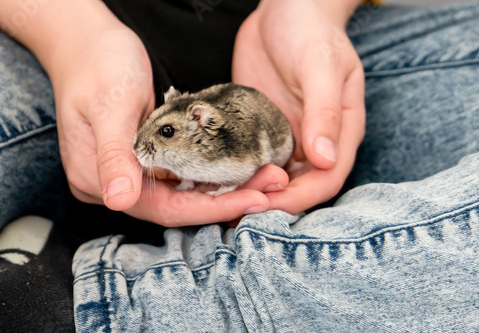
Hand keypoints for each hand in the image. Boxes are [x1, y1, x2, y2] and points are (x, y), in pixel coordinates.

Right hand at [46, 2, 285, 225]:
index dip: (210, 208)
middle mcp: (114, 184)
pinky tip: (241, 170)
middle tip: (271, 187)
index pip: (163, 208)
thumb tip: (119, 200)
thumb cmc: (98, 66)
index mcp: (97, 179)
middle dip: (227, 199)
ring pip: (185, 193)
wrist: (90, 44)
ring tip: (265, 178)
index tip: (254, 200)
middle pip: (178, 205)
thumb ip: (114, 154)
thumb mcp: (109, 106)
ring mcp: (128, 173)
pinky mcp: (144, 161)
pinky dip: (212, 174)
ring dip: (225, 188)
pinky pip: (183, 176)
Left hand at [232, 0, 365, 213]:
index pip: (326, 179)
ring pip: (269, 176)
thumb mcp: (321, 66)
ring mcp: (285, 136)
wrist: (284, 8)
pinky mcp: (259, 128)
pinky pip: (248, 156)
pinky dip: (232, 170)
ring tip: (218, 203)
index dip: (300, 197)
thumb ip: (324, 111)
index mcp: (339, 132)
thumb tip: (325, 159)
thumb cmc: (311, 31)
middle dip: (269, 201)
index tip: (268, 203)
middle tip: (235, 210)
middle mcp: (313, 140)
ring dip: (248, 191)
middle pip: (297, 186)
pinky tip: (209, 177)